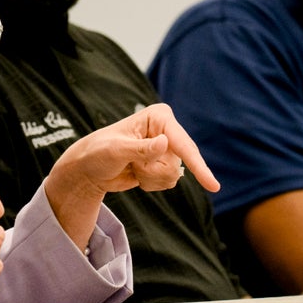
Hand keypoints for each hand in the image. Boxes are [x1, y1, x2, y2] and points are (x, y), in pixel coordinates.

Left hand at [44, 103, 218, 249]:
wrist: (89, 168)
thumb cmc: (98, 152)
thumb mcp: (115, 150)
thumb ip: (140, 149)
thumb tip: (165, 143)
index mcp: (159, 117)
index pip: (182, 144)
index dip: (198, 166)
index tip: (213, 186)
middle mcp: (168, 130)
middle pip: (179, 164)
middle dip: (152, 171)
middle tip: (131, 165)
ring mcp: (167, 148)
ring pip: (173, 176)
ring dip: (150, 178)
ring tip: (132, 167)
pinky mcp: (164, 163)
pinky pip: (168, 183)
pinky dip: (150, 184)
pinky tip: (136, 174)